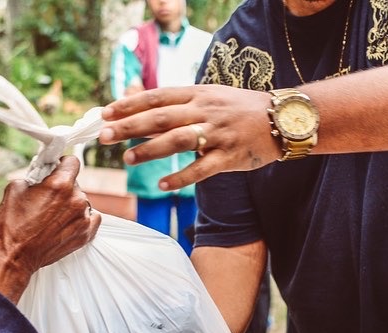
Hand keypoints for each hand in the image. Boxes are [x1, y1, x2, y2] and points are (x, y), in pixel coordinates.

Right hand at [0, 156, 100, 301]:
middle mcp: (77, 200)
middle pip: (75, 183)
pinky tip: (67, 221)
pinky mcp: (86, 234)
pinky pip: (91, 218)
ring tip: (52, 215)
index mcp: (60, 184)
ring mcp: (83, 219)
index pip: (73, 161)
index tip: (56, 169)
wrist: (15, 257)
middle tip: (46, 198)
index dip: (62, 164)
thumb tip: (41, 172)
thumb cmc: (12, 225)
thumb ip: (33, 175)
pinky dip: (82, 217)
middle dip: (62, 187)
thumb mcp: (15, 188)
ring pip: (81, 201)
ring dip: (70, 204)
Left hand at [99, 85, 279, 189]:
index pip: (157, 96)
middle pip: (161, 117)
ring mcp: (217, 134)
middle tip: (104, 136)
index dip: (130, 104)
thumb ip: (178, 107)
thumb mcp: (210, 98)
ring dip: (150, 150)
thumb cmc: (241, 109)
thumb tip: (142, 117)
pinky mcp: (229, 156)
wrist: (282, 119)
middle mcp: (205, 111)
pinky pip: (201, 169)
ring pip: (178, 140)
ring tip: (128, 159)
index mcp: (198, 94)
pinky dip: (180, 177)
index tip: (105, 112)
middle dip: (129, 126)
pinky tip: (162, 184)